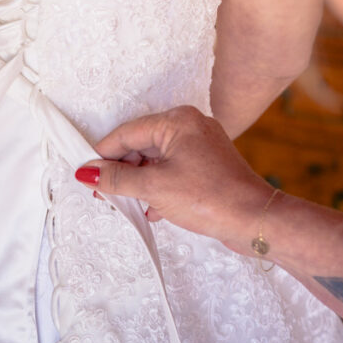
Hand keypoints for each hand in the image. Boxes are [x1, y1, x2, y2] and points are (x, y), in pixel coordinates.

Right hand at [77, 106, 271, 252]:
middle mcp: (189, 126)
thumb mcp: (155, 187)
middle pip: (140, 144)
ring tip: (127, 203)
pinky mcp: (206, 166)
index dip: (103, 155)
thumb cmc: (211, 198)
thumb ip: (117, 178)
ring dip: (139, 181)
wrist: (256, 221)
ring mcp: (200, 146)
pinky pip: (171, 169)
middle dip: (121, 170)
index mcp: (177, 121)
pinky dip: (158, 186)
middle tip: (104, 193)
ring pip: (155, 159)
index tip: (86, 175)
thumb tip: (88, 171)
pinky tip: (152, 208)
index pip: (127, 133)